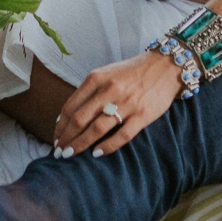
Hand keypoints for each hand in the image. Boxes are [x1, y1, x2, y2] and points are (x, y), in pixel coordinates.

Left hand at [51, 50, 182, 157]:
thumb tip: (68, 115)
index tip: (55, 137)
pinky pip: (122, 136)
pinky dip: (107, 147)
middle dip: (66, 138)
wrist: (166, 66)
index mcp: (97, 78)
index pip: (71, 106)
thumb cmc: (133, 72)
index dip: (60, 125)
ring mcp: (127, 103)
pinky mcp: (143, 115)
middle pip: (79, 119)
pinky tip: (97, 154)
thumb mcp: (107, 73)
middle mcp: (109, 90)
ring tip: (70, 154)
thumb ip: (89, 91)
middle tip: (59, 152)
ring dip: (80, 144)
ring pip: (96, 129)